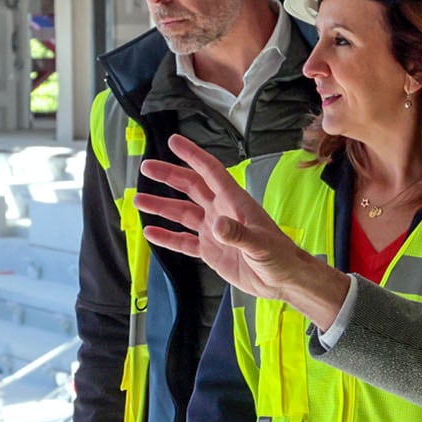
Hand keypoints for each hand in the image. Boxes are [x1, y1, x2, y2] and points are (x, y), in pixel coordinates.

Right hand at [131, 137, 351, 329]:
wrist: (282, 280)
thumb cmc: (278, 257)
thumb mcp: (260, 245)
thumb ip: (237, 234)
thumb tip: (216, 224)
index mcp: (234, 202)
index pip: (210, 172)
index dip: (192, 155)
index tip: (173, 141)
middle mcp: (221, 212)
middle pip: (191, 188)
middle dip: (169, 176)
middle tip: (146, 166)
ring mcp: (214, 231)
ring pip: (182, 213)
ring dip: (162, 206)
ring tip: (138, 199)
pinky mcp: (211, 251)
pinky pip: (184, 241)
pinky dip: (167, 237)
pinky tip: (151, 232)